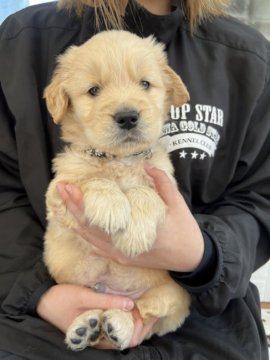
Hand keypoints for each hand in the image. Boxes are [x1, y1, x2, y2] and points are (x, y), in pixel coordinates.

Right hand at [37, 284, 156, 348]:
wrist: (42, 301)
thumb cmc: (62, 299)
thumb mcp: (85, 296)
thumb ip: (107, 301)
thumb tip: (130, 304)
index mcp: (96, 335)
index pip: (126, 340)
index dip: (140, 328)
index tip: (147, 312)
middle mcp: (97, 338)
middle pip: (126, 337)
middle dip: (139, 324)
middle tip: (147, 307)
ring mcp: (95, 333)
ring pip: (120, 332)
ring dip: (131, 321)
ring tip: (139, 306)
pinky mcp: (93, 326)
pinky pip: (112, 326)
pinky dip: (121, 318)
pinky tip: (126, 307)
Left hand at [56, 166, 203, 272]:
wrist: (189, 259)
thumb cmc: (184, 231)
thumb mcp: (178, 205)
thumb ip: (163, 184)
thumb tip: (147, 165)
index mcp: (136, 232)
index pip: (100, 217)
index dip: (81, 202)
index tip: (69, 186)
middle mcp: (123, 247)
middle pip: (89, 228)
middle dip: (72, 207)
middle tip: (61, 188)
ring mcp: (120, 255)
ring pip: (90, 239)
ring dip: (74, 221)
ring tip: (62, 204)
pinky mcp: (121, 258)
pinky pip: (97, 248)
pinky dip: (84, 236)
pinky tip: (76, 225)